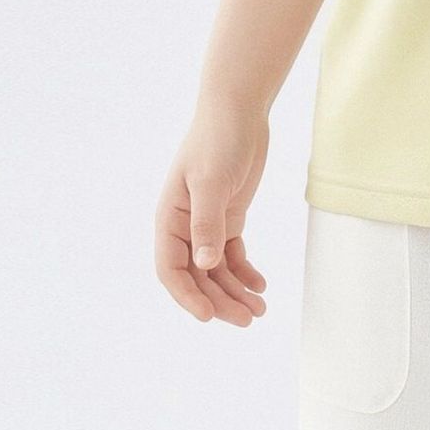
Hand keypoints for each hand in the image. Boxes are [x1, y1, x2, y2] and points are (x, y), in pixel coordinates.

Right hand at [155, 101, 271, 324]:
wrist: (238, 111)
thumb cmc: (217, 140)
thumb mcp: (211, 182)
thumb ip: (207, 224)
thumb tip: (204, 266)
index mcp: (169, 218)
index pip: (171, 269)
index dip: (187, 296)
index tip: (208, 316)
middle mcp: (184, 226)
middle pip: (197, 276)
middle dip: (220, 300)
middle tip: (248, 318)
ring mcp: (207, 222)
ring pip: (216, 269)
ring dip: (234, 291)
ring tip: (260, 309)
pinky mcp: (228, 216)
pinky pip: (232, 253)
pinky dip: (244, 271)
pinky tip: (260, 284)